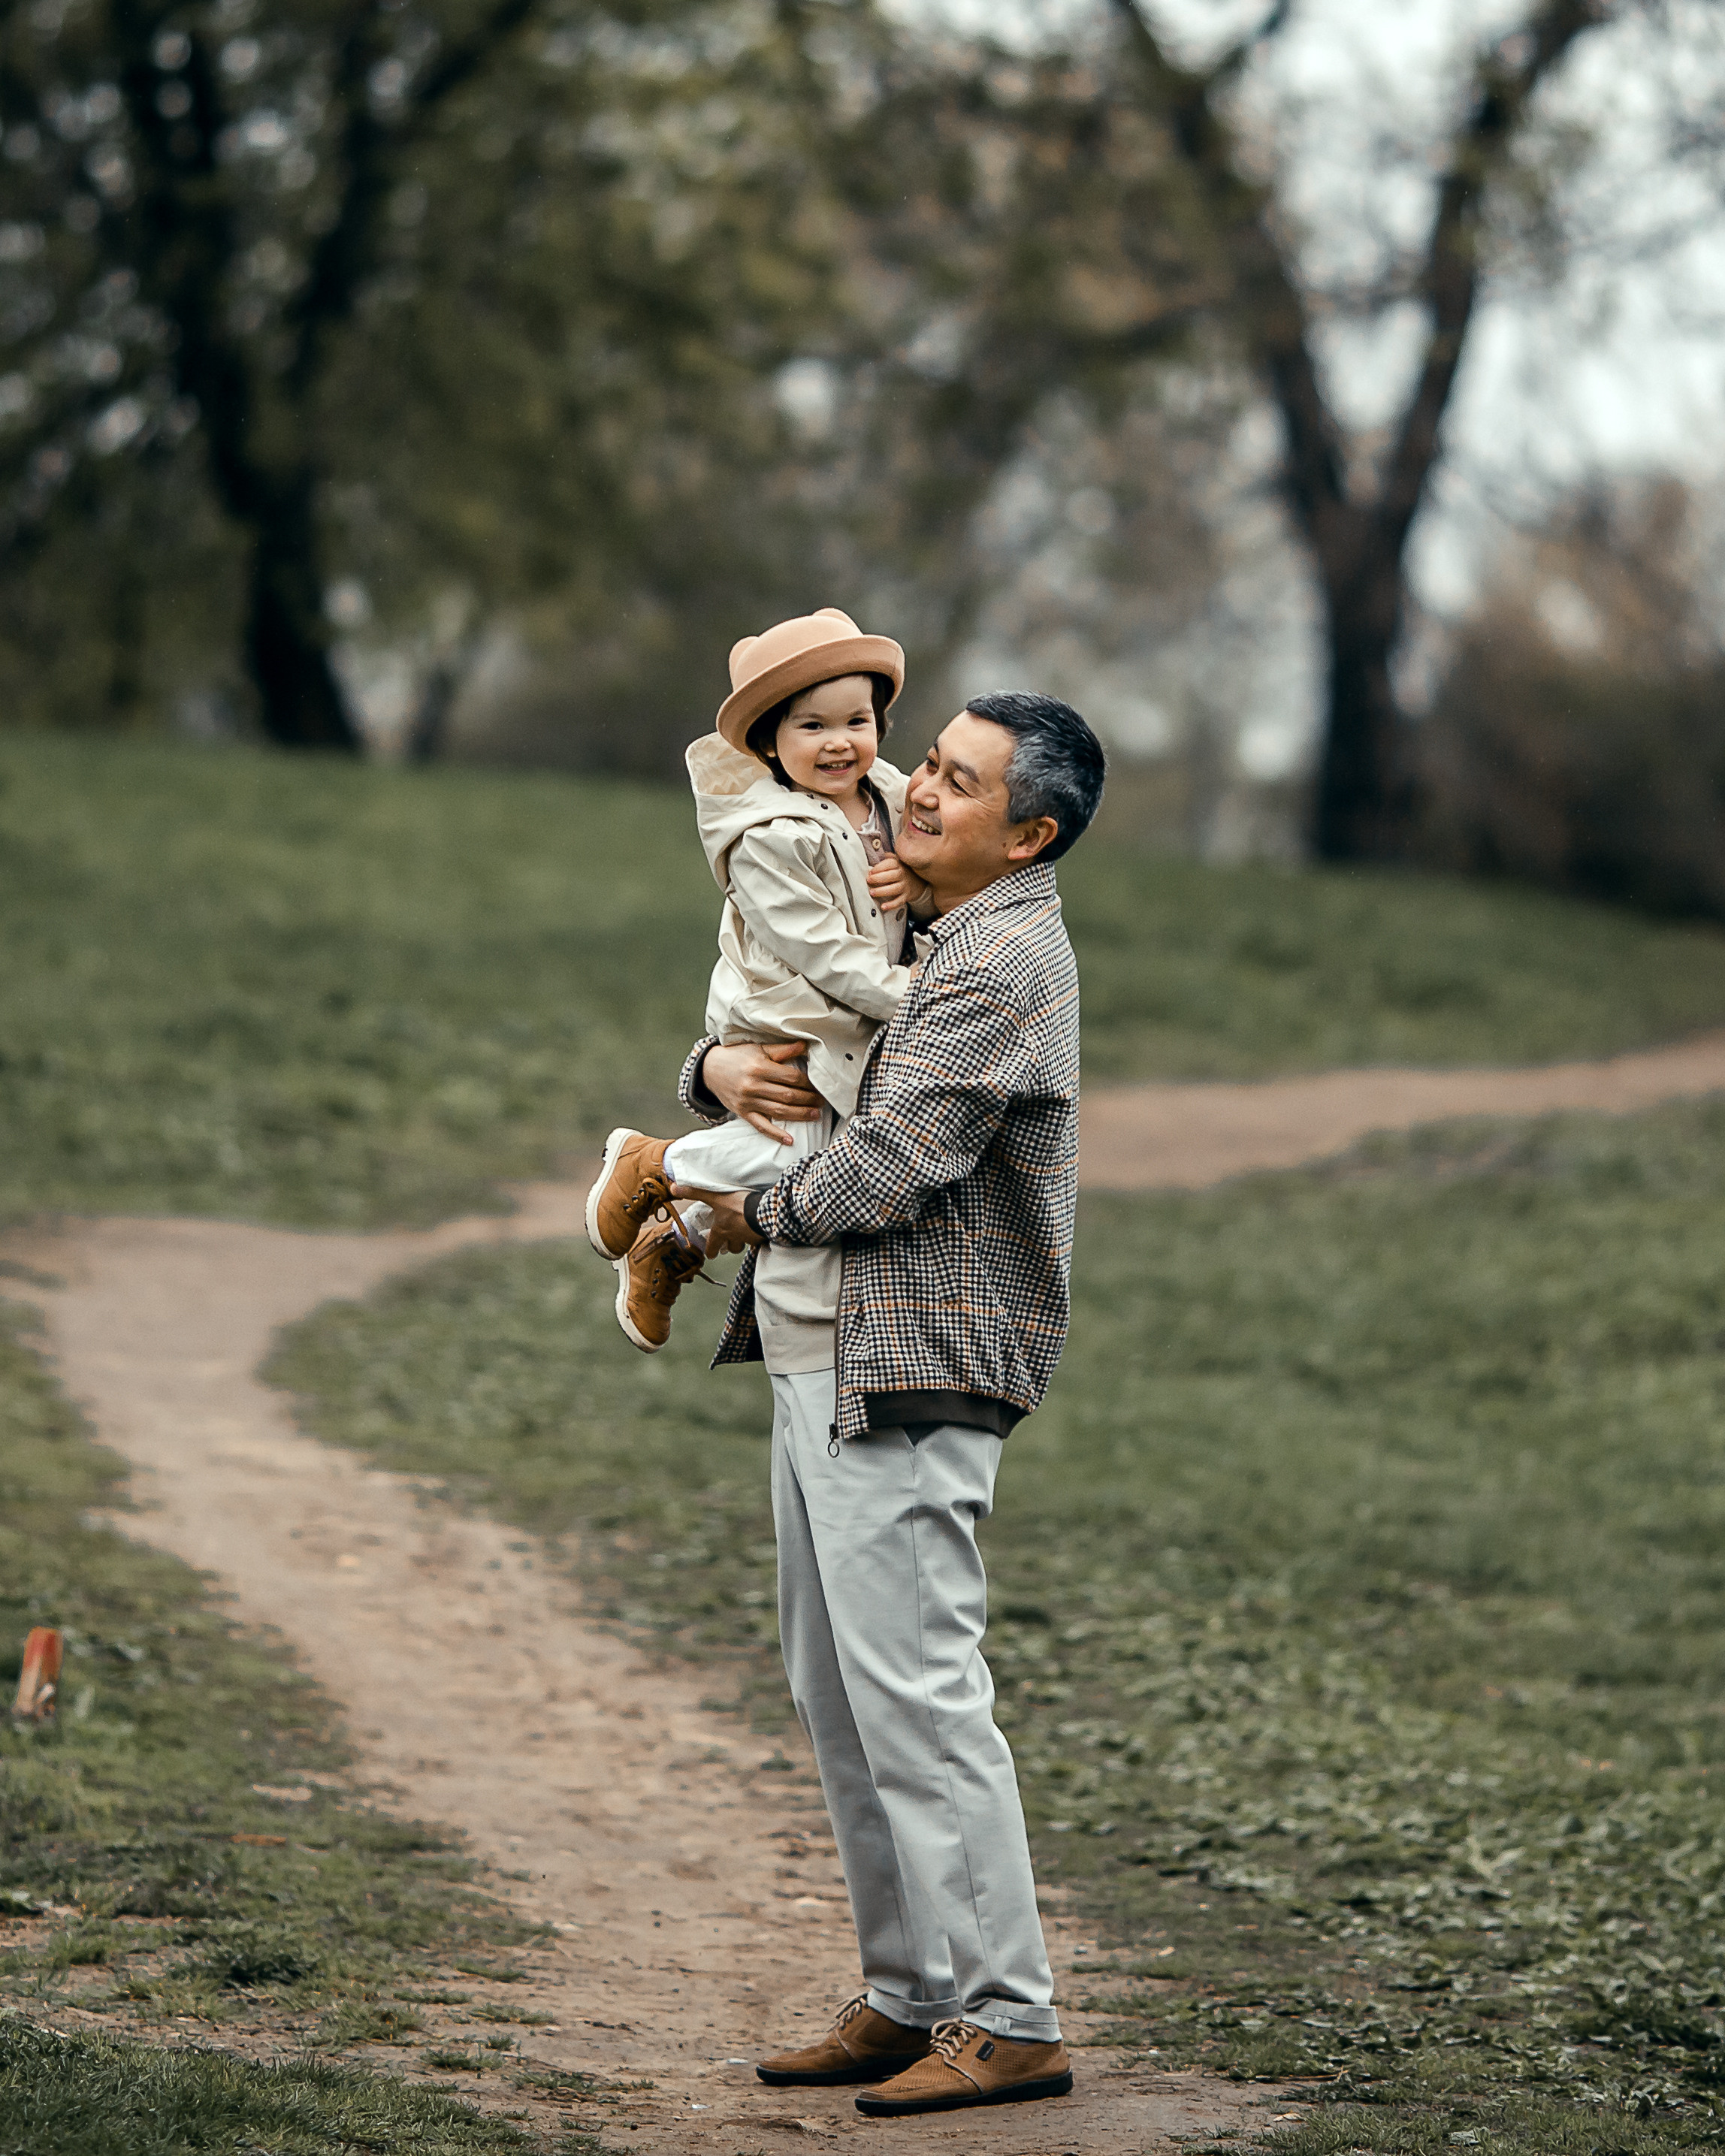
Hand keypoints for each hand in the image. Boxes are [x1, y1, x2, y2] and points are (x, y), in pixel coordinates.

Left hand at [672, 1186, 761, 1253]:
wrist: (763, 1212)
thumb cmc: (737, 1206)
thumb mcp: (715, 1197)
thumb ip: (695, 1192)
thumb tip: (673, 1188)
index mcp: (721, 1230)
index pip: (712, 1246)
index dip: (711, 1251)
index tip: (711, 1255)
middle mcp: (734, 1237)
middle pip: (730, 1248)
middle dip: (728, 1246)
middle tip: (728, 1243)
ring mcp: (749, 1238)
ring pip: (744, 1244)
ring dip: (743, 1241)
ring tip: (744, 1232)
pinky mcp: (762, 1236)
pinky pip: (758, 1240)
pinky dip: (757, 1236)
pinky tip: (759, 1229)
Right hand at [701, 1041, 823, 1144]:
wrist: (710, 1069)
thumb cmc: (738, 1056)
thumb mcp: (759, 1048)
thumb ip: (783, 1050)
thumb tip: (806, 1046)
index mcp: (760, 1067)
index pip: (791, 1077)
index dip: (808, 1083)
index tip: (819, 1086)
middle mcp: (754, 1085)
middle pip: (788, 1096)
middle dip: (808, 1100)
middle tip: (822, 1102)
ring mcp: (748, 1101)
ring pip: (779, 1112)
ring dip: (800, 1115)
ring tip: (815, 1115)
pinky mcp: (743, 1113)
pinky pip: (761, 1126)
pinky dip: (776, 1134)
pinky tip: (789, 1140)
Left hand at [867, 854, 928, 911]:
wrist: (919, 881)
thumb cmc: (902, 869)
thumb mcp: (896, 860)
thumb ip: (886, 857)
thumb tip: (873, 850)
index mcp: (898, 864)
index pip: (890, 864)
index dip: (880, 867)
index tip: (871, 871)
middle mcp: (902, 874)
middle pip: (892, 876)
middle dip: (879, 878)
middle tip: (869, 880)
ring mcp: (905, 886)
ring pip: (895, 889)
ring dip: (882, 891)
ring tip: (872, 893)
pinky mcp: (906, 896)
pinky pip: (899, 901)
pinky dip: (891, 905)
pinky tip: (883, 906)